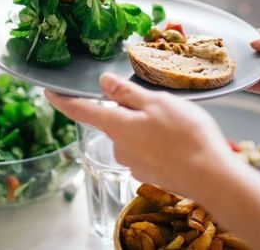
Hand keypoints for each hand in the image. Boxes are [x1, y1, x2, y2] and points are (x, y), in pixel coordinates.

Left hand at [44, 73, 236, 195]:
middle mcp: (120, 148)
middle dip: (129, 111)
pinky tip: (179, 141)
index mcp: (117, 126)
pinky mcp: (150, 174)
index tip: (48, 92)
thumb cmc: (186, 136)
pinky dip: (159, 143)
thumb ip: (127, 94)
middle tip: (159, 103)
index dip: (62, 100)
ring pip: (133, 136)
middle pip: (114, 122)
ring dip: (147, 127)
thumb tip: (103, 82)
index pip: (81, 111)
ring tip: (177, 123)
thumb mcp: (157, 102)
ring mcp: (134, 164)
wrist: (210, 177)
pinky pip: (148, 151)